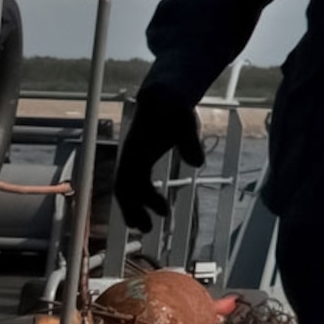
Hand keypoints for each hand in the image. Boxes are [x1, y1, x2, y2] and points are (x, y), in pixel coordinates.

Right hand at [113, 90, 205, 231]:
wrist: (165, 94)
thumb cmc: (174, 109)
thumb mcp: (185, 124)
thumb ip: (190, 143)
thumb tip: (199, 163)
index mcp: (135, 154)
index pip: (130, 184)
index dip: (141, 202)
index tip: (159, 215)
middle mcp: (129, 158)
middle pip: (124, 191)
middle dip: (133, 211)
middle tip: (148, 229)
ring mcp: (133, 158)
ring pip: (128, 188)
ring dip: (136, 207)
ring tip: (150, 224)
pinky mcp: (140, 158)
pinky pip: (135, 182)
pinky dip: (142, 197)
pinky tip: (158, 205)